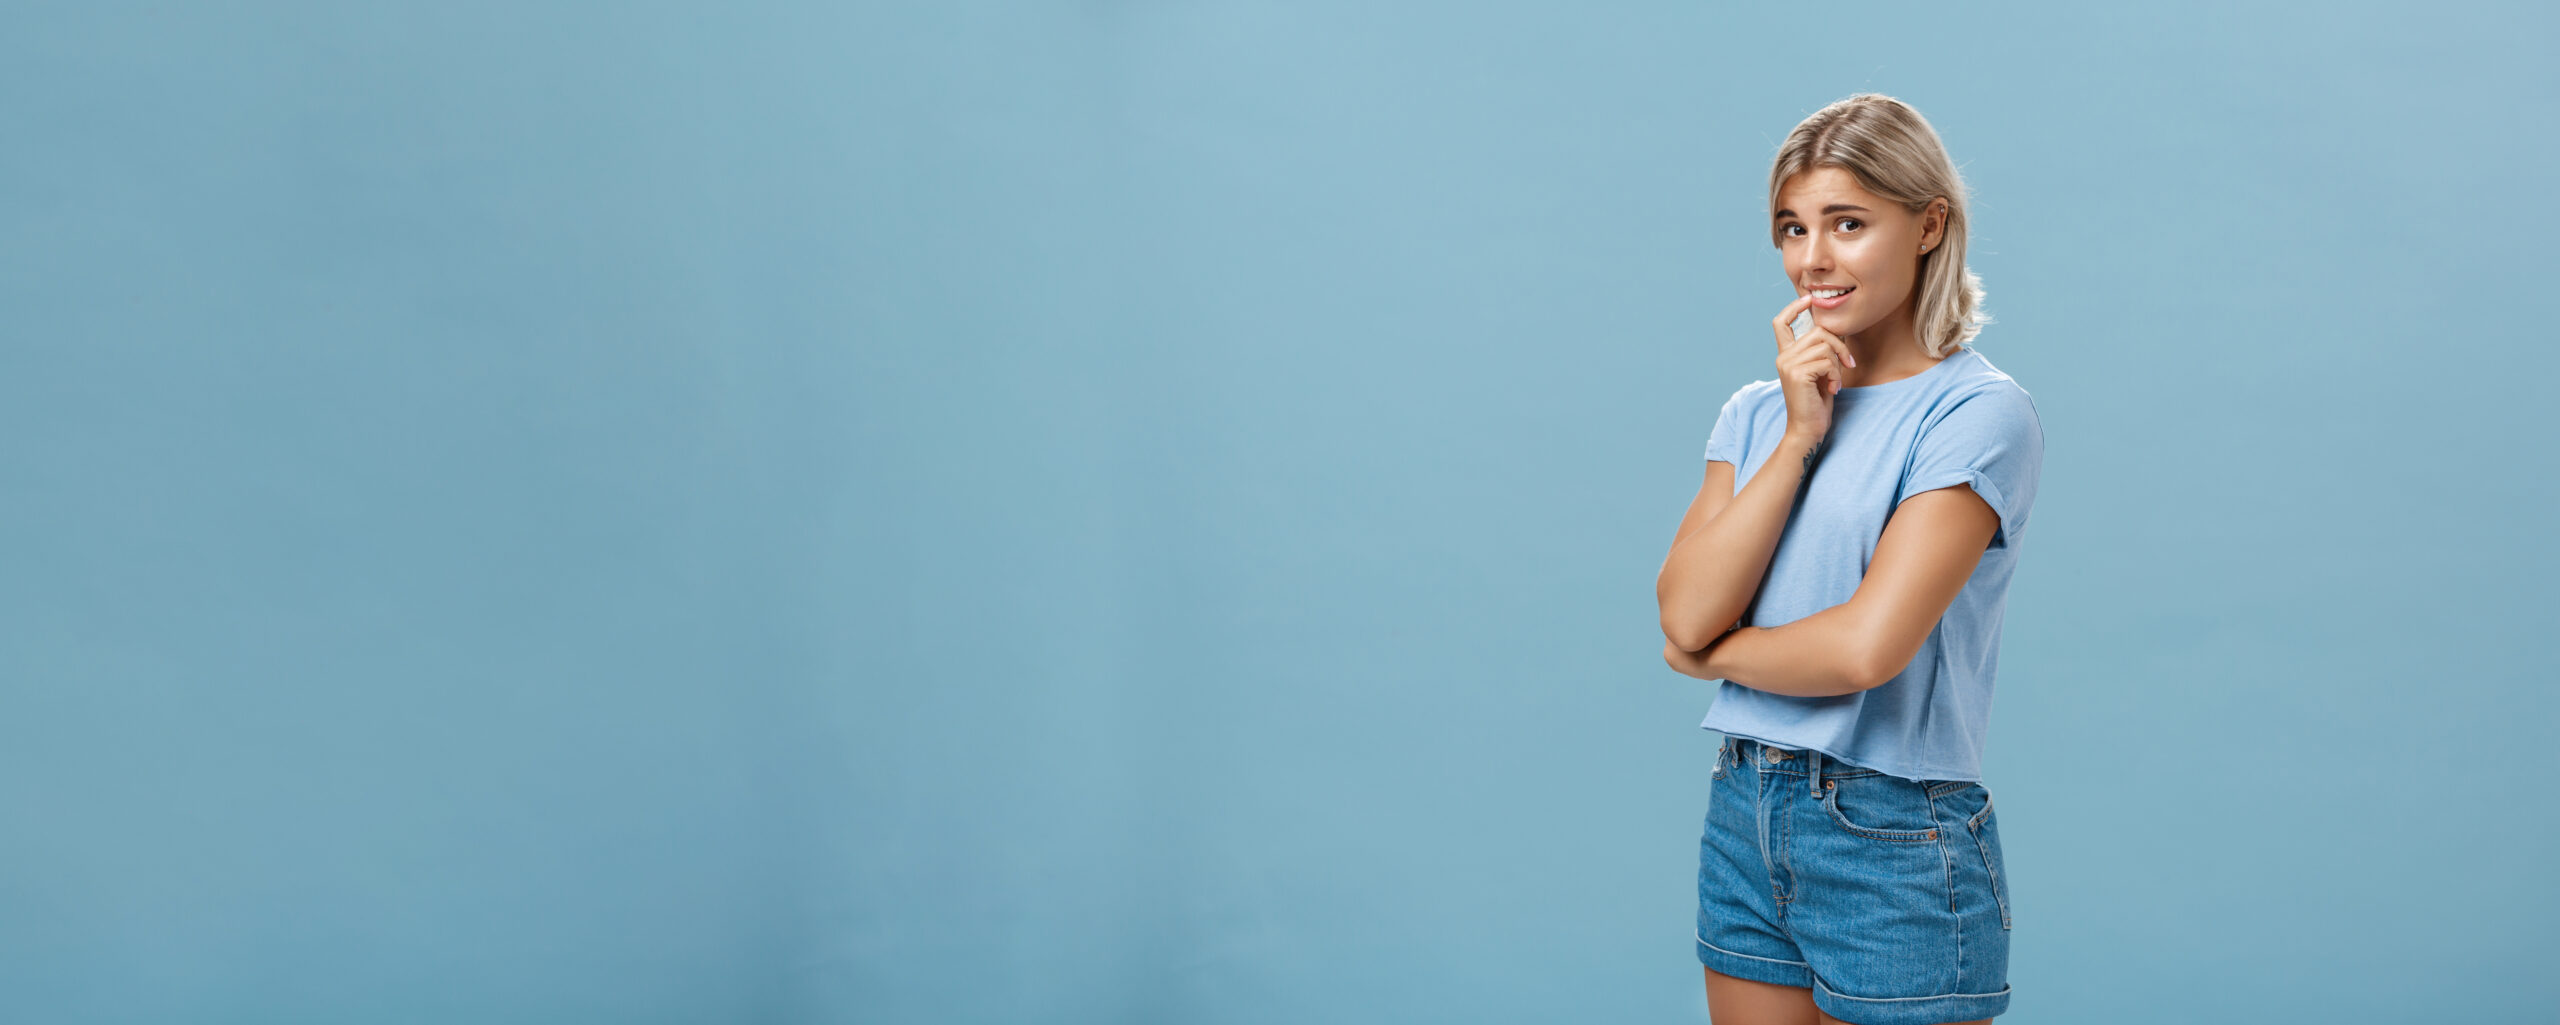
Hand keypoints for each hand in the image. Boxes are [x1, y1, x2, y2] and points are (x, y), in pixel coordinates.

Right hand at [1770, 294, 1858, 445]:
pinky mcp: (1797, 374)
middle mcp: (1783, 357)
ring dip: (1838, 363)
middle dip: (1840, 345)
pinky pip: (1827, 361)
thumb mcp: (1819, 372)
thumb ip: (1820, 352)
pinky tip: (1833, 389)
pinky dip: (1836, 375)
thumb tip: (1836, 330)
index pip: (1781, 323)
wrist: (1807, 430)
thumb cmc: (1816, 402)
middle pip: (1818, 331)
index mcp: (1786, 355)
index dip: (1793, 307)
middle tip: (1847, 364)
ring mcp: (1788, 365)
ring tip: (1836, 381)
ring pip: (1825, 345)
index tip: (1808, 300)